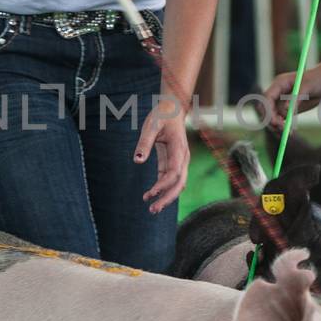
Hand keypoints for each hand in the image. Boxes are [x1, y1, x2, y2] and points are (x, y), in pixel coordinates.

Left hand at [135, 98, 189, 213]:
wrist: (172, 110)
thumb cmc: (161, 116)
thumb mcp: (151, 126)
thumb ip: (144, 143)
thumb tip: (137, 161)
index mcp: (179, 149)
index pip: (173, 173)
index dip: (162, 185)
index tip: (149, 193)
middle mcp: (182, 158)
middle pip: (179, 184)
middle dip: (167, 198)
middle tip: (152, 210)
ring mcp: (179, 162)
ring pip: (177, 185)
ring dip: (166, 198)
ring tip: (152, 209)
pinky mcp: (172, 163)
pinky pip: (170, 181)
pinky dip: (162, 190)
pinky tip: (151, 197)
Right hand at [263, 65, 320, 129]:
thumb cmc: (317, 80)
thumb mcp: (308, 87)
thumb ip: (296, 98)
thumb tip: (285, 110)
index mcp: (280, 83)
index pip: (267, 97)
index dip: (268, 109)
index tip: (275, 121)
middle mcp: (278, 92)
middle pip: (266, 107)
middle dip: (271, 119)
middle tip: (282, 128)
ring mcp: (281, 101)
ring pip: (272, 116)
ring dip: (276, 125)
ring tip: (287, 133)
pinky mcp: (287, 109)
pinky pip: (280, 119)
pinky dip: (283, 126)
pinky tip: (290, 132)